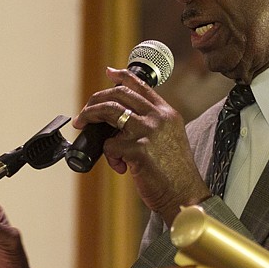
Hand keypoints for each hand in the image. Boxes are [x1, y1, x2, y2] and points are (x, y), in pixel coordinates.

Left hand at [73, 67, 211, 225]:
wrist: (185, 195)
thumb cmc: (175, 172)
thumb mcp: (170, 137)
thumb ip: (153, 123)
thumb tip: (120, 118)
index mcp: (166, 112)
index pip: (141, 85)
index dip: (121, 76)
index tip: (109, 72)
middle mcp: (158, 117)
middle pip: (119, 94)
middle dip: (95, 101)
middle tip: (84, 113)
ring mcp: (148, 131)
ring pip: (109, 111)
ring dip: (90, 117)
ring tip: (83, 127)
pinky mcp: (138, 149)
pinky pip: (110, 145)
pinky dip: (109, 156)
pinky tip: (120, 167)